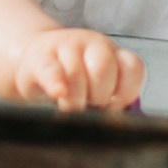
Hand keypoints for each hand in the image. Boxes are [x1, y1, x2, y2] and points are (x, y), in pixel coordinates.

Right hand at [8, 26, 142, 113]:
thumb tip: (117, 123)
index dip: (126, 92)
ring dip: (75, 99)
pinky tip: (59, 93)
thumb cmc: (72, 82)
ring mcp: (65, 46)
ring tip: (69, 105)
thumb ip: (111, 100)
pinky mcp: (40, 57)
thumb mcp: (96, 85)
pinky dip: (56, 84)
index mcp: (113, 53)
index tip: (114, 105)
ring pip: (76, 74)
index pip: (132, 67)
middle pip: (104, 69)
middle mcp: (93, 44)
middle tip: (88, 105)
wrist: (35, 60)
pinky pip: (51, 70)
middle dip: (99, 96)